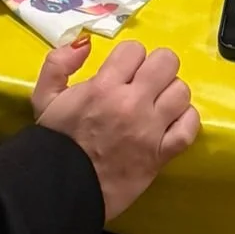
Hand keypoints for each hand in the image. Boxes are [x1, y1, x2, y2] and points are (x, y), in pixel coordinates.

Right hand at [33, 37, 199, 221]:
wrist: (61, 191)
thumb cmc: (55, 143)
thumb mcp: (45, 97)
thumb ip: (58, 62)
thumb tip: (86, 42)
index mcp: (104, 86)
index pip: (135, 49)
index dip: (128, 58)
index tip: (121, 72)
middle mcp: (132, 103)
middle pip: (166, 62)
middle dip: (155, 68)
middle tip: (143, 84)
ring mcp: (151, 129)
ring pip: (181, 91)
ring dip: (170, 93)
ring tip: (156, 104)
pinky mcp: (162, 154)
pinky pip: (190, 127)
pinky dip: (185, 120)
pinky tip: (171, 122)